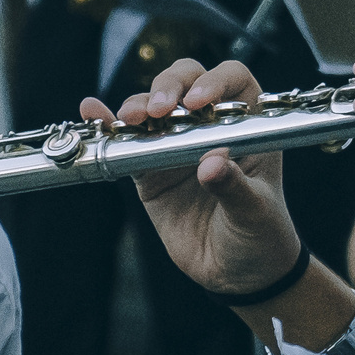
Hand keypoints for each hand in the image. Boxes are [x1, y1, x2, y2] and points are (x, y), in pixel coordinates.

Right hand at [104, 59, 304, 295]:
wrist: (238, 274)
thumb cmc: (260, 235)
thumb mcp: (255, 213)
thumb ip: (234, 187)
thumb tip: (212, 163)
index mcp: (249, 126)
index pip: (234, 81)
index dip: (216, 81)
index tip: (199, 102)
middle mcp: (211, 126)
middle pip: (187, 81)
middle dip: (169, 86)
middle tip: (160, 109)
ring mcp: (177, 144)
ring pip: (154, 105)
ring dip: (138, 104)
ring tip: (132, 119)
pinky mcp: (150, 168)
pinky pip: (128, 141)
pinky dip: (109, 125)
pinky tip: (94, 113)